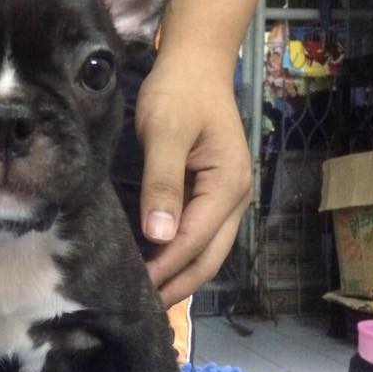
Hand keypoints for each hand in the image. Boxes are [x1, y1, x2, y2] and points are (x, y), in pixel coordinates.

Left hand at [136, 56, 251, 305]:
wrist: (196, 64)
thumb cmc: (179, 93)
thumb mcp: (166, 133)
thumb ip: (162, 183)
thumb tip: (158, 235)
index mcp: (228, 186)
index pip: (195, 241)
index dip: (166, 268)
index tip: (137, 289)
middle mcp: (235, 199)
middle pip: (209, 258)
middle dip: (178, 285)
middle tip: (141, 307)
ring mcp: (227, 199)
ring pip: (207, 251)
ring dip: (180, 275)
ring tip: (147, 296)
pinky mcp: (212, 194)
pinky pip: (200, 235)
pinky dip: (179, 256)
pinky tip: (156, 266)